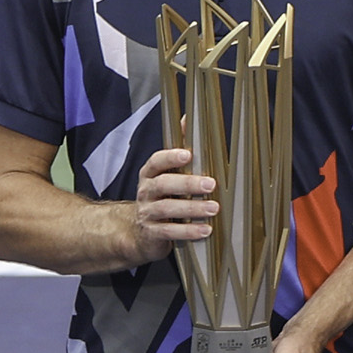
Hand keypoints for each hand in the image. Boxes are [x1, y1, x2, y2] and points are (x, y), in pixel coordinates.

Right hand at [115, 146, 218, 267]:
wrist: (138, 232)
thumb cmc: (161, 198)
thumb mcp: (167, 174)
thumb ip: (179, 148)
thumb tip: (187, 118)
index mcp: (150, 174)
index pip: (156, 162)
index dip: (171, 157)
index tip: (189, 155)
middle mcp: (146, 192)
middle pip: (163, 184)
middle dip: (188, 183)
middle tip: (211, 184)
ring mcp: (147, 213)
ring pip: (166, 208)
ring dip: (192, 208)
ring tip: (213, 208)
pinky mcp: (151, 233)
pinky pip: (168, 232)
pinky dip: (187, 231)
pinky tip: (205, 230)